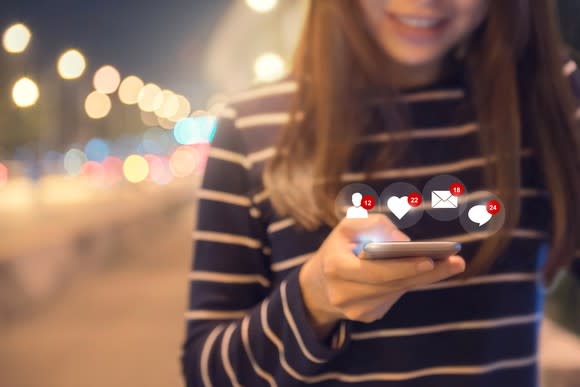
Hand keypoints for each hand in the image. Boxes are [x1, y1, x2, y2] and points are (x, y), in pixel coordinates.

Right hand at [299, 214, 465, 338]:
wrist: (320, 283)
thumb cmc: (340, 247)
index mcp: (336, 268)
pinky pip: (393, 297)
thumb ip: (375, 225)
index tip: (429, 259)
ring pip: (396, 291)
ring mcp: (355, 310)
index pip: (375, 270)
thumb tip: (404, 242)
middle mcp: (343, 294)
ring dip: (423, 277)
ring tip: (452, 264)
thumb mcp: (349, 227)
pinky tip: (426, 272)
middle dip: (426, 272)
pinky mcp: (366, 317)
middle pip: (393, 283)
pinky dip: (408, 283)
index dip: (403, 267)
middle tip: (456, 262)